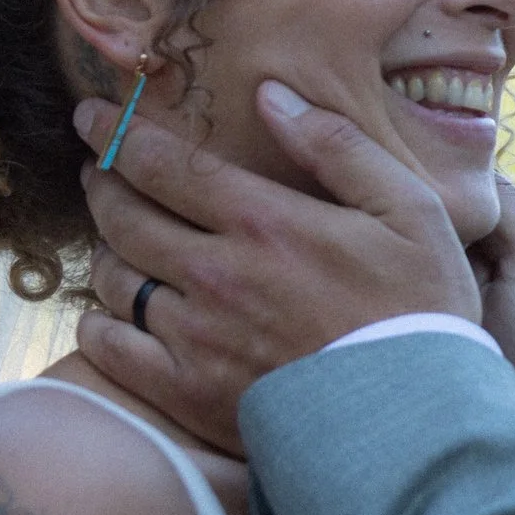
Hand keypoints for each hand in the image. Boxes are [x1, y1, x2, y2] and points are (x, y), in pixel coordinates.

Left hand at [72, 80, 480, 453]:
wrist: (418, 421)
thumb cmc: (423, 310)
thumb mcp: (410, 209)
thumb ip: (337, 146)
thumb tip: (270, 93)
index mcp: (264, 222)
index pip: (163, 164)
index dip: (117, 134)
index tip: (91, 117)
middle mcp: (216, 274)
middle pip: (124, 216)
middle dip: (102, 183)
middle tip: (97, 171)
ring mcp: (196, 337)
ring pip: (116, 279)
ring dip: (107, 251)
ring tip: (116, 241)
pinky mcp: (188, 394)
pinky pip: (112, 351)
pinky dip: (100, 326)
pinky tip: (110, 316)